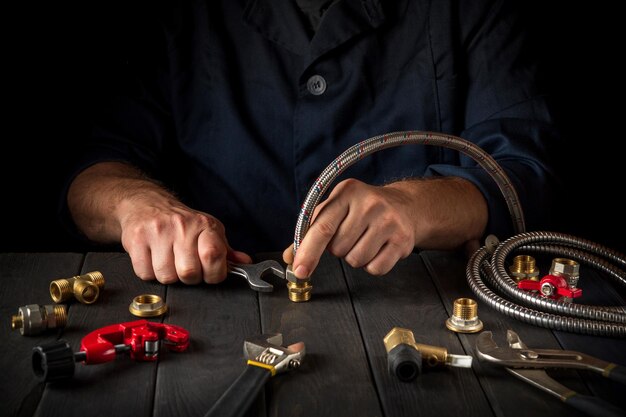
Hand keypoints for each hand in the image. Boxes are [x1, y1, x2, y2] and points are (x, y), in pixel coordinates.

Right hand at [118, 193, 251, 283]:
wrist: (146, 203)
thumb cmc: (181, 222)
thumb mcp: (208, 231)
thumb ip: (225, 250)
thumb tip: (245, 262)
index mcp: (204, 226)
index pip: (214, 256)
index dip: (214, 273)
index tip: (210, 273)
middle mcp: (182, 227)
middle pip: (189, 273)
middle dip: (189, 277)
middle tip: (185, 266)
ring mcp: (158, 232)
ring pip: (166, 276)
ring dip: (168, 275)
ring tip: (168, 261)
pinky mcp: (136, 239)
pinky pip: (145, 273)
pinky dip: (149, 273)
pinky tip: (152, 259)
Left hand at [283, 178, 416, 277]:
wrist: (405, 205)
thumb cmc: (363, 208)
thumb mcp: (336, 208)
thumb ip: (311, 230)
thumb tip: (290, 257)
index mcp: (347, 192)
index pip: (322, 227)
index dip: (308, 252)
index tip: (299, 270)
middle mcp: (369, 204)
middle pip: (338, 248)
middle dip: (339, 249)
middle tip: (351, 234)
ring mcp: (388, 221)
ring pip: (356, 260)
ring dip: (355, 257)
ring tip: (365, 240)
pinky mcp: (402, 240)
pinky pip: (375, 268)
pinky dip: (372, 265)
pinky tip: (378, 248)